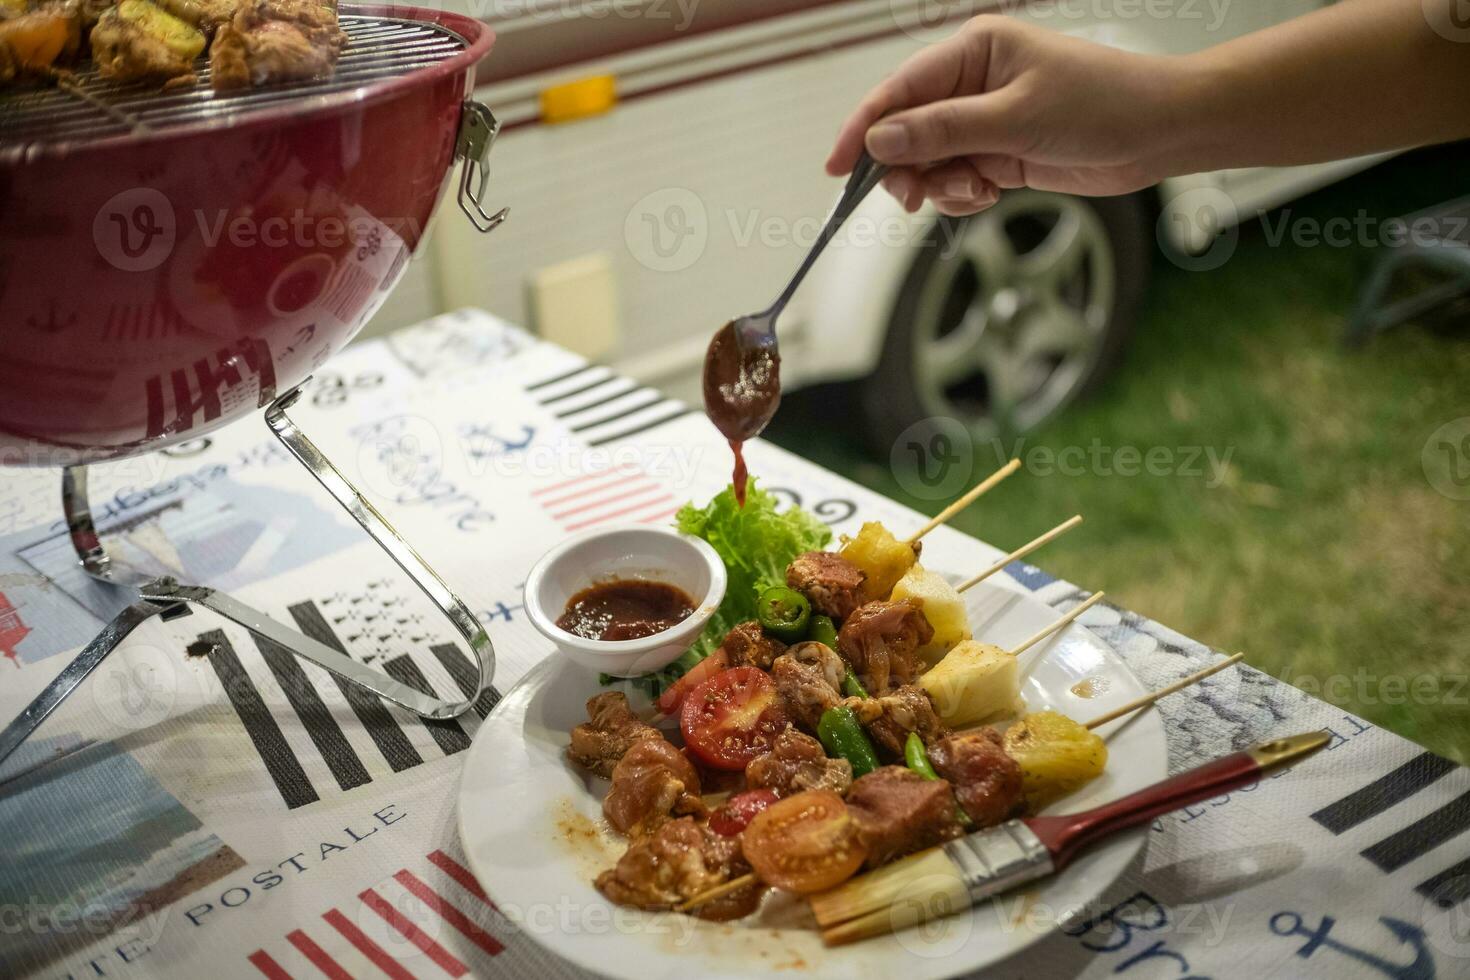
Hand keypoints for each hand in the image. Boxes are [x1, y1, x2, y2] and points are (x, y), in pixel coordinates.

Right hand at [827, 16, 1184, 215]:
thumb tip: (880, 142)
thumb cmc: (1101, 104)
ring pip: (928, 162)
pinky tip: (985, 194)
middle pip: (905, 131)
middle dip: (906, 168)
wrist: (1159, 132)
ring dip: (938, 186)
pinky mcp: (998, 152)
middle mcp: (971, 83)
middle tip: (913, 197)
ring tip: (971, 192)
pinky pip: (954, 179)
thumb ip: (942, 132)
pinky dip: (960, 195)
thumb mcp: (1015, 119)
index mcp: (972, 51)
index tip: (837, 168)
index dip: (862, 129)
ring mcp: (983, 120)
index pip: (898, 91)